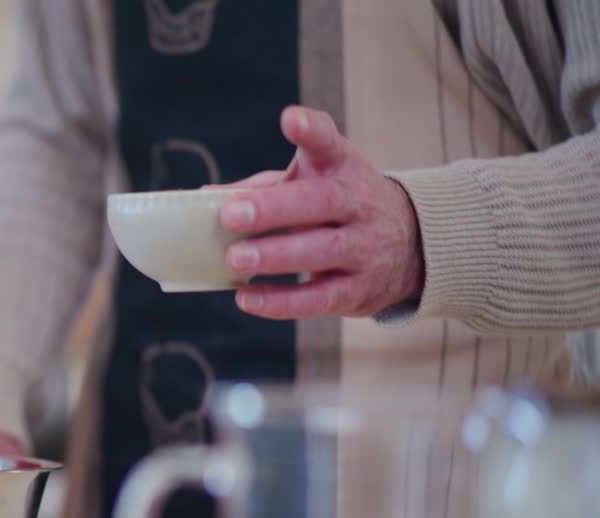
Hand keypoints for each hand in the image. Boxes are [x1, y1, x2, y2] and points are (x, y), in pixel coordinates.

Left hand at [219, 105, 423, 318]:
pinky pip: (319, 298)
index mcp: (339, 167)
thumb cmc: (335, 207)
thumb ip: (260, 188)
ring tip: (234, 259)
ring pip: (323, 250)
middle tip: (231, 216)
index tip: (290, 119)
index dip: (310, 130)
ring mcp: (362, 247)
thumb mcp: (307, 184)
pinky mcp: (358, 289)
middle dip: (275, 208)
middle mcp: (357, 203)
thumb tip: (204, 198)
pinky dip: (281, 302)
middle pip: (320, 202)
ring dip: (275, 257)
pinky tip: (247, 298)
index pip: (329, 142)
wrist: (409, 245)